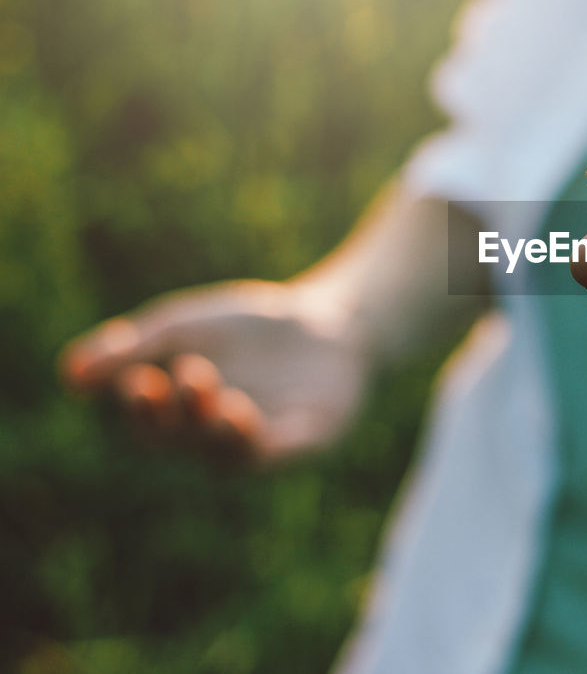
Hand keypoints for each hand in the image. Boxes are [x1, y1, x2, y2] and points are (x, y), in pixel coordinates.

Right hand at [59, 279, 369, 463]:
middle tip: (188, 374)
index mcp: (182, 418)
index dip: (140, 408)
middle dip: (181, 413)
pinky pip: (278, 452)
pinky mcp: (307, 440)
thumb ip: (131, 347)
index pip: (150, 425)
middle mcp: (217, 439)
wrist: (328, 322)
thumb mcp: (182, 327)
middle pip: (186, 441)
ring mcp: (264, 442)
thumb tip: (69, 373)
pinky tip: (241, 412)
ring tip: (215, 396)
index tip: (138, 379)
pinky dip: (258, 439)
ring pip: (229, 454)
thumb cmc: (247, 330)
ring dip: (217, 428)